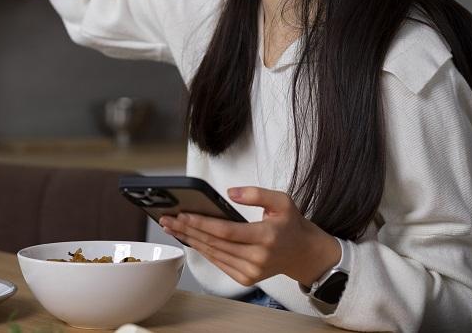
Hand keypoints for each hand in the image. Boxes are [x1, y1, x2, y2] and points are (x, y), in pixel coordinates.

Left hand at [159, 186, 341, 286]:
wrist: (304, 254)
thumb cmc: (290, 225)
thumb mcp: (282, 201)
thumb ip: (257, 193)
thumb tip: (230, 192)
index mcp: (266, 237)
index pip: (226, 231)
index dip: (202, 224)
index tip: (182, 215)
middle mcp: (257, 258)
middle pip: (214, 243)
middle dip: (187, 231)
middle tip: (167, 219)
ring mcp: (251, 271)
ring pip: (213, 254)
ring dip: (190, 240)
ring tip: (172, 228)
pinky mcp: (246, 278)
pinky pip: (218, 262)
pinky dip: (202, 250)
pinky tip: (189, 239)